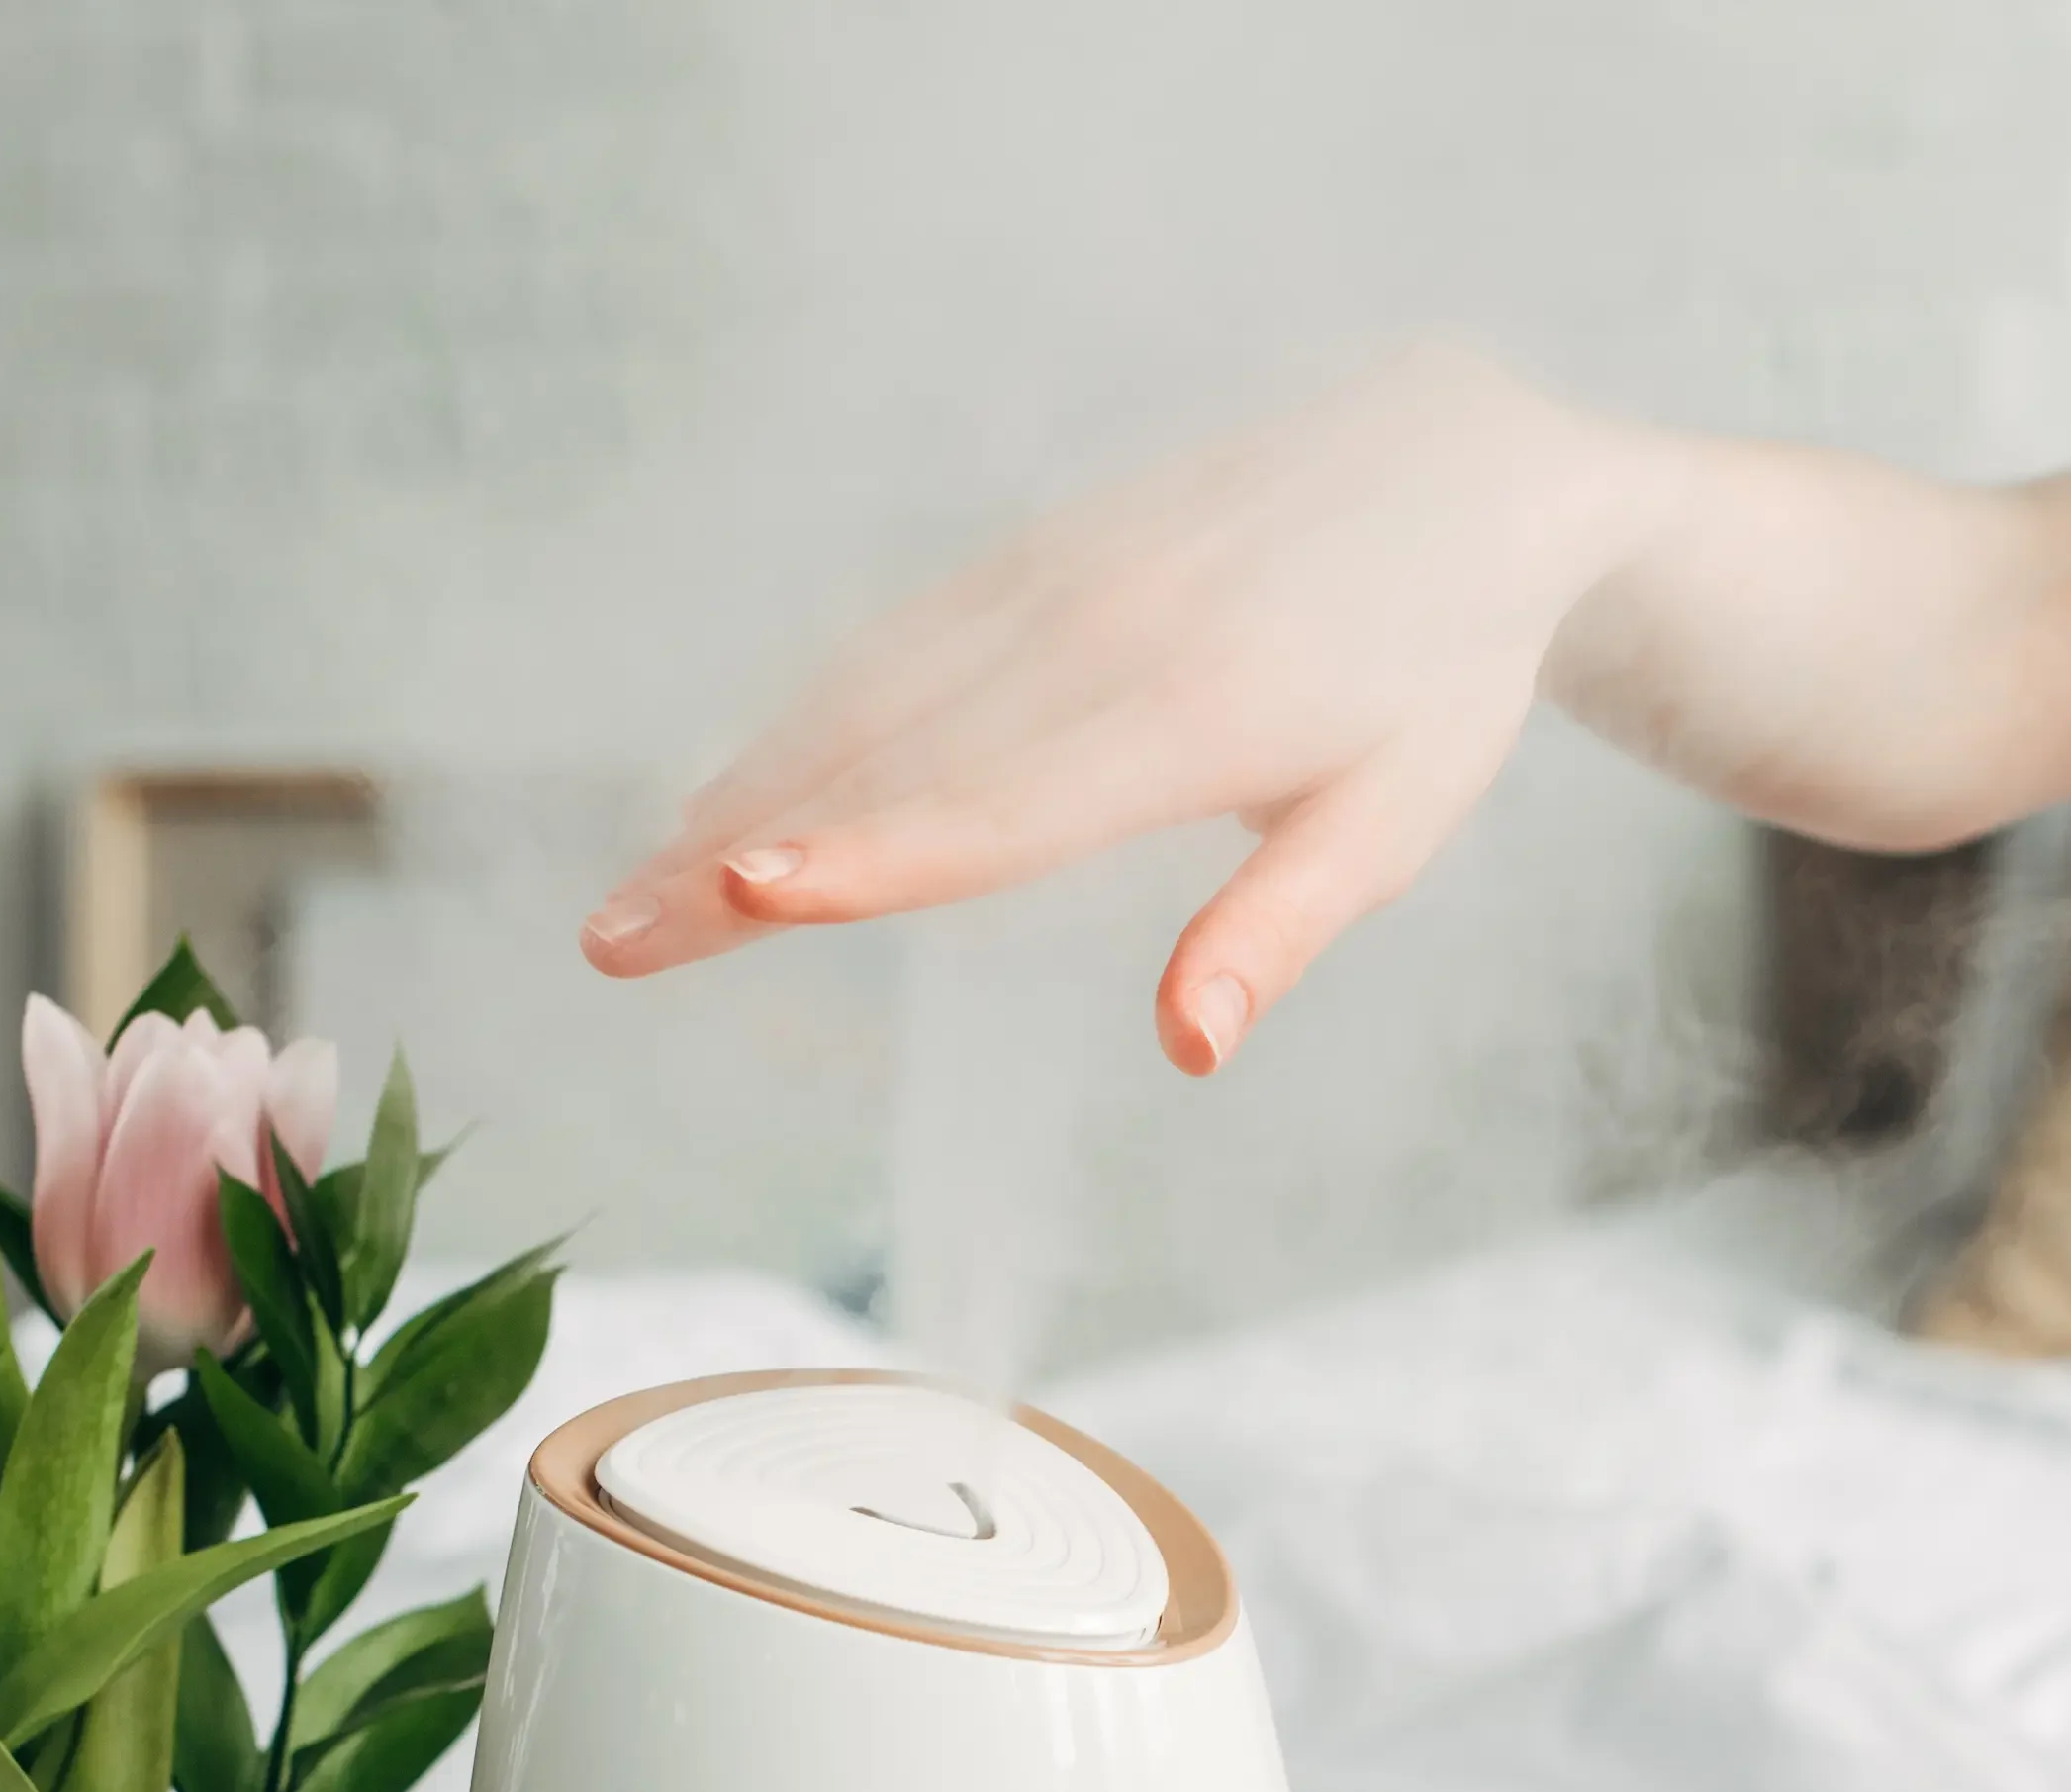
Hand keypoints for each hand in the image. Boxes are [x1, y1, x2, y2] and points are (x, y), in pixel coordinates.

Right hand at [580, 350, 1659, 1070]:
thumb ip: (1278, 928)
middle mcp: (1105, 628)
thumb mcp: (1393, 819)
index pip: (1007, 805)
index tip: (752, 895)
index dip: (876, 852)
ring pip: (865, 697)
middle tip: (610, 947)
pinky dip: (797, 723)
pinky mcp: (1033, 553)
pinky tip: (720, 795)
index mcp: (1197, 710)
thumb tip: (1191, 1047)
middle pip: (891, 757)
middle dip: (739, 852)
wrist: (1461, 464)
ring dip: (735, 794)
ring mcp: (1055, 577)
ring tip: (630, 898)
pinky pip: (893, 645)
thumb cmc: (1437, 678)